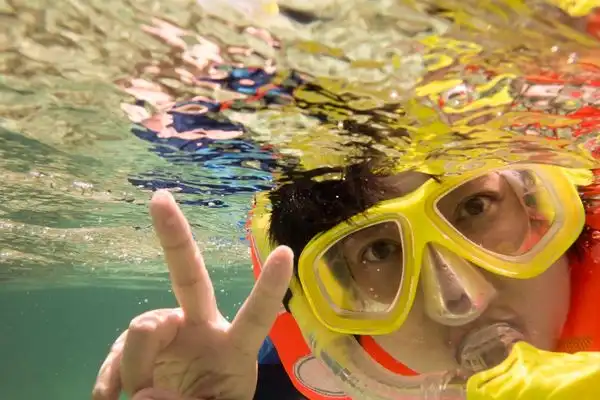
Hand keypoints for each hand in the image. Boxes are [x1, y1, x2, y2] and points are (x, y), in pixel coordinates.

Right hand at [92, 190, 293, 399]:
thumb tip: (147, 391)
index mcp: (233, 347)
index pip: (256, 316)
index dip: (269, 286)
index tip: (285, 251)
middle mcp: (200, 329)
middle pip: (190, 278)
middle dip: (175, 237)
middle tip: (160, 198)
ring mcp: (167, 334)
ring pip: (143, 327)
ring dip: (137, 365)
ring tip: (143, 396)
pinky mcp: (136, 349)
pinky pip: (116, 352)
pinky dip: (110, 376)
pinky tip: (107, 397)